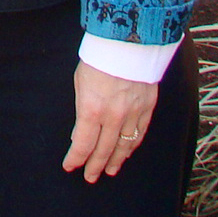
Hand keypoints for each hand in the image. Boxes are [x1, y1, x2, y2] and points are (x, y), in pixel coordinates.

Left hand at [65, 61, 156, 182]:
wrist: (128, 39)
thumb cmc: (99, 58)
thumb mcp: (81, 83)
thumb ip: (82, 113)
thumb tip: (81, 136)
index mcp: (92, 109)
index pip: (83, 145)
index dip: (76, 159)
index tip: (70, 166)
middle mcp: (114, 116)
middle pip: (103, 150)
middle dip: (95, 166)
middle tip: (90, 177)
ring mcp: (133, 113)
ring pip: (124, 146)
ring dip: (115, 161)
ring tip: (109, 171)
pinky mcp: (148, 107)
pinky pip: (140, 133)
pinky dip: (132, 146)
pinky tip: (126, 153)